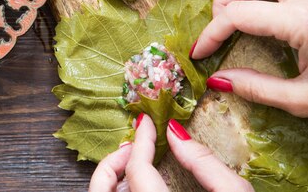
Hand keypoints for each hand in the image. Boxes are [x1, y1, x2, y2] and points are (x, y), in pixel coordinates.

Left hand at [89, 114, 251, 191]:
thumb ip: (204, 163)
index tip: (145, 123)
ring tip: (135, 163)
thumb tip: (176, 134)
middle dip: (115, 163)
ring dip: (116, 179)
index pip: (137, 170)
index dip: (141, 140)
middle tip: (134, 145)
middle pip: (103, 191)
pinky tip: (139, 186)